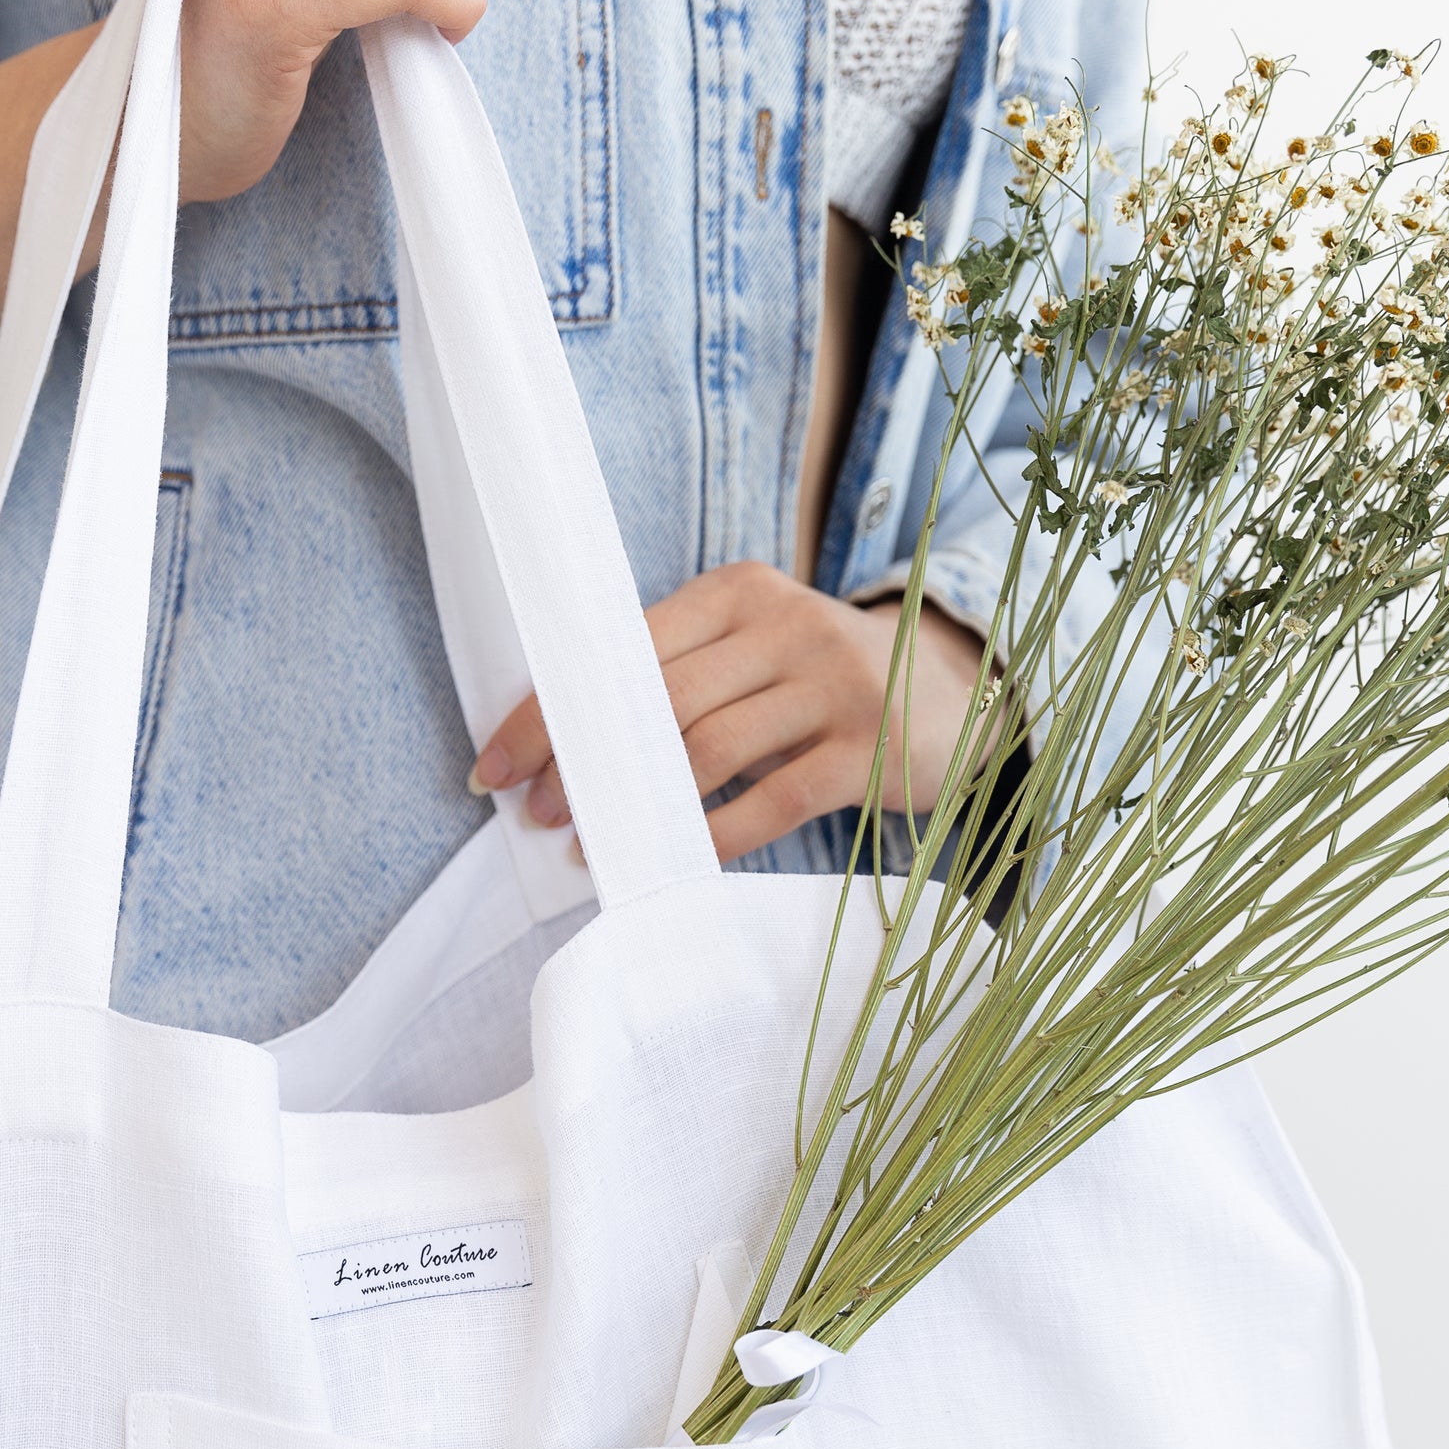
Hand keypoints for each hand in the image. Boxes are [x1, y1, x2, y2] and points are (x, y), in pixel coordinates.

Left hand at [470, 562, 988, 864]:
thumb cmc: (819, 683)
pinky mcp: (870, 752)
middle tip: (536, 810)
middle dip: (584, 761)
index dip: (552, 708)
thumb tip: (565, 745)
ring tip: (588, 839)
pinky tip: (673, 857)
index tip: (494, 763)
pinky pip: (774, 800)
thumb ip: (679, 675)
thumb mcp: (756, 650)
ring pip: (710, 748)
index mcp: (741, 590)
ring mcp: (835, 686)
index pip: (623, 647)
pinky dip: (714, 833)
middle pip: (659, 698)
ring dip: (638, 801)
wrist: (954, 697)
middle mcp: (789, 625)